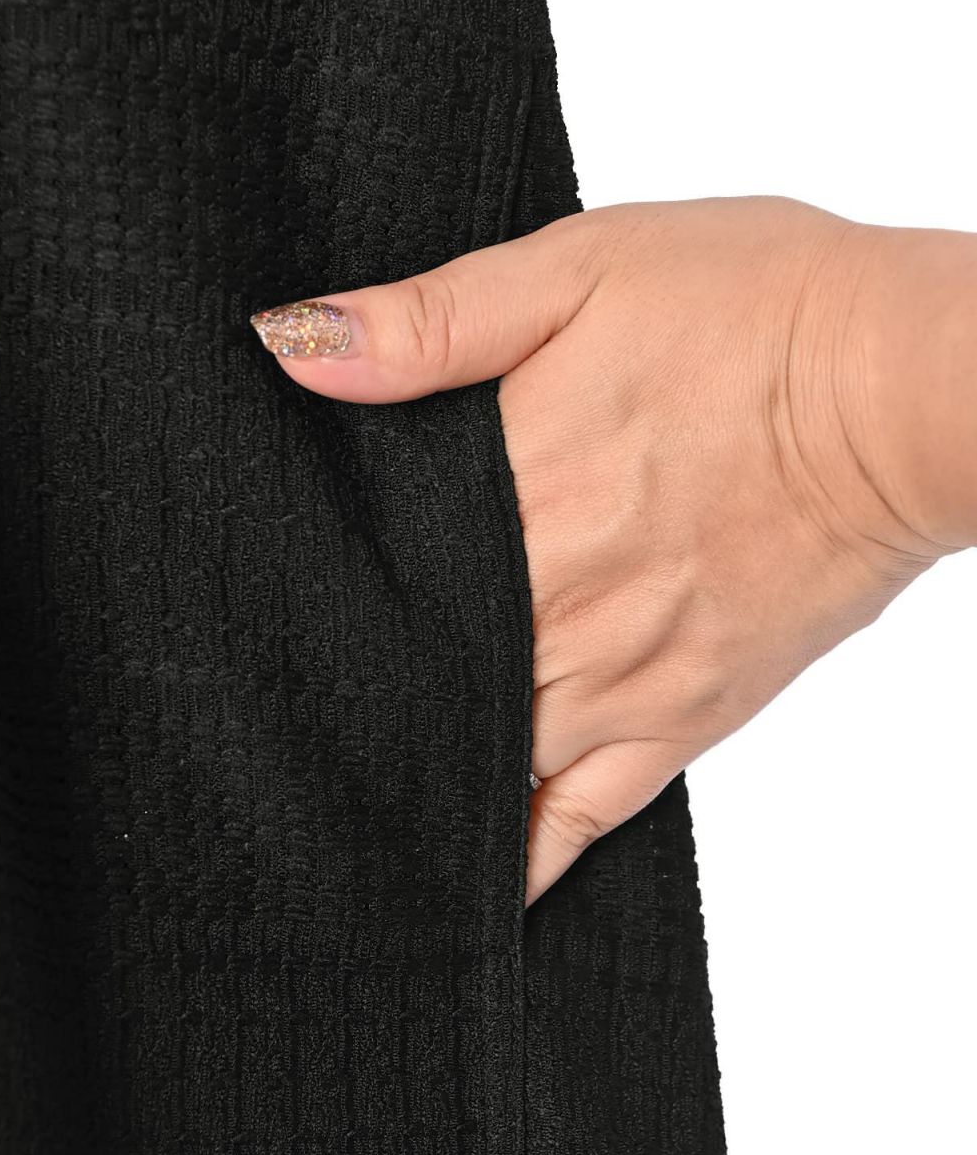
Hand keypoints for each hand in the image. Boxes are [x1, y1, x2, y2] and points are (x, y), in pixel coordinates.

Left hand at [250, 196, 957, 905]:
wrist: (906, 394)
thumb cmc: (760, 314)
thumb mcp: (583, 267)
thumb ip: (433, 322)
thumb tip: (296, 348)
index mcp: (512, 495)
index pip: (369, 580)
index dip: (303, 610)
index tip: (247, 631)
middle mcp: (552, 606)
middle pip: (412, 681)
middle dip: (344, 702)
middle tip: (268, 729)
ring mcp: (617, 678)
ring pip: (480, 760)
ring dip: (411, 779)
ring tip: (337, 809)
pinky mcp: (682, 719)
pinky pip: (581, 818)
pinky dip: (521, 859)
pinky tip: (468, 886)